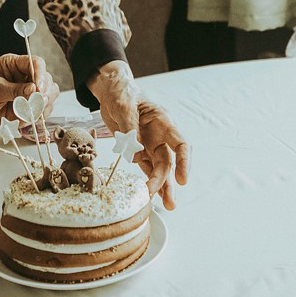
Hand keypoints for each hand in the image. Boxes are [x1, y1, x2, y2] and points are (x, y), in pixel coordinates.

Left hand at [0, 53, 59, 134]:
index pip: (35, 63)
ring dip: (43, 106)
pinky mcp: (27, 109)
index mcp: (13, 65)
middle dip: (44, 92)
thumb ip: (14, 90)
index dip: (41, 75)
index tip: (39, 89)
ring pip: (48, 96)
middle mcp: (23, 78)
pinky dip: (39, 117)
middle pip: (46, 80)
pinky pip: (42, 111)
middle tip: (36, 103)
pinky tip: (26, 119)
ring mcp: (26, 94)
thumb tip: (35, 90)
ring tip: (30, 112)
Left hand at [89, 62, 189, 208]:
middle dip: (167, 181)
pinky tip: (149, 194)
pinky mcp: (138, 149)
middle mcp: (160, 135)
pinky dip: (147, 180)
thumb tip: (135, 149)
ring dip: (161, 186)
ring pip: (159, 169)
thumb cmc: (122, 92)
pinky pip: (145, 167)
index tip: (182, 179)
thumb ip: (130, 126)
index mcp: (162, 121)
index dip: (184, 162)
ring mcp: (149, 143)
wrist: (111, 90)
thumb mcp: (124, 105)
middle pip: (168, 161)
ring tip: (166, 205)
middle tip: (166, 201)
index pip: (180, 143)